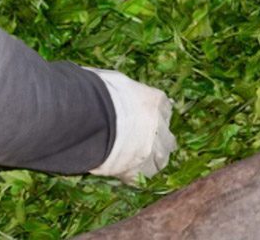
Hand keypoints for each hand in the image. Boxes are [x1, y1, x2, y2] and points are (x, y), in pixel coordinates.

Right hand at [84, 68, 176, 183]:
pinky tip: (123, 173)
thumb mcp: (114, 81)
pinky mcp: (137, 169)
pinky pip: (141, 177)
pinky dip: (134, 175)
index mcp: (155, 101)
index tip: (148, 119)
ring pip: (160, 161)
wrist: (91, 115)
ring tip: (135, 161)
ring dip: (150, 161)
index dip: (156, 116)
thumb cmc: (99, 91)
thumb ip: (121, 90)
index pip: (165, 109)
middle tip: (144, 143)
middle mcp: (158, 126)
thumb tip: (108, 86)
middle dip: (158, 142)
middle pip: (167, 139)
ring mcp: (151, 149)